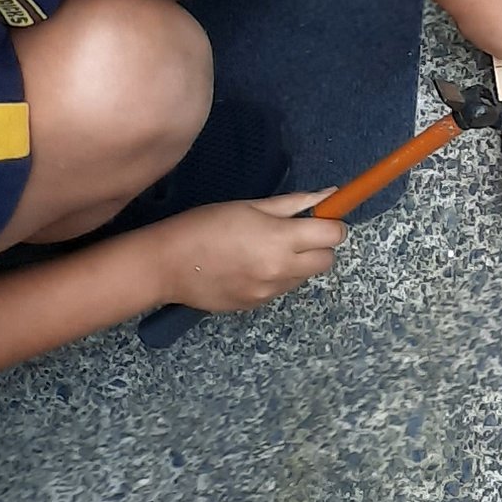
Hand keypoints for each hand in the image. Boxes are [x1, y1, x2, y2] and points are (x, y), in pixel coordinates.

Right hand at [153, 192, 342, 311]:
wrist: (167, 265)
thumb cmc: (206, 225)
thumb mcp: (251, 205)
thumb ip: (294, 203)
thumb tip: (330, 195)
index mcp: (281, 240)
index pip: (334, 236)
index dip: (332, 225)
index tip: (320, 218)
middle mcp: (280, 271)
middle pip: (327, 261)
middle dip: (320, 246)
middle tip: (296, 234)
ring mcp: (268, 292)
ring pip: (305, 277)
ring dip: (298, 264)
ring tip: (266, 250)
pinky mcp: (255, 306)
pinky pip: (281, 290)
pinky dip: (277, 278)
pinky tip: (251, 266)